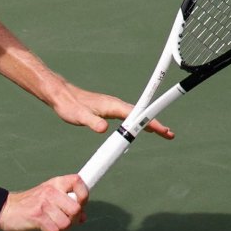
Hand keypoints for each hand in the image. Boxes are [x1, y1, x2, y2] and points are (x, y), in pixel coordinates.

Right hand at [0, 174, 88, 230]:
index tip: (80, 205)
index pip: (78, 181)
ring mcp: (43, 204)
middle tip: (65, 223)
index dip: (84, 195)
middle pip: (76, 208)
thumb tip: (83, 217)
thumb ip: (65, 204)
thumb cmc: (28, 204)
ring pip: (66, 223)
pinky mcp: (37, 217)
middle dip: (74, 220)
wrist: (5, 209)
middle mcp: (50, 191)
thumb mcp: (48, 197)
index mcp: (55, 184)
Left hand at [49, 81, 174, 139]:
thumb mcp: (79, 116)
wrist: (60, 96)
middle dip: (156, 124)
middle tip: (170, 135)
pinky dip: (138, 123)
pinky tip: (140, 129)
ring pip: (136, 116)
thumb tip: (103, 129)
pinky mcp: (109, 111)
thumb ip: (92, 122)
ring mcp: (113, 107)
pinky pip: (128, 118)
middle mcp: (116, 105)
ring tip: (162, 133)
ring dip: (149, 124)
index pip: (137, 114)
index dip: (151, 122)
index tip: (163, 130)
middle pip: (141, 115)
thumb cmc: (69, 105)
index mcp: (113, 105)